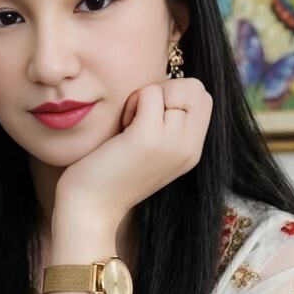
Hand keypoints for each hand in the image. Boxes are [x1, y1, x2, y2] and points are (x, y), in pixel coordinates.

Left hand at [54, 77, 212, 229]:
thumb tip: (166, 86)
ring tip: (130, 124)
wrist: (90, 208)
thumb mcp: (152, 149)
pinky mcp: (149, 139)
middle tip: (141, 116)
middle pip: (195, 88)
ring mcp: (173, 144)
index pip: (203, 97)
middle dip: (166, 90)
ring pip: (173, 87)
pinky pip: (150, 93)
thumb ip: (168, 124)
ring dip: (146, 97)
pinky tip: (122, 127)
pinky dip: (132, 101)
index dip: (176, 95)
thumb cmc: (111, 173)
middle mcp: (190, 148)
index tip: (151, 116)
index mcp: (193, 150)